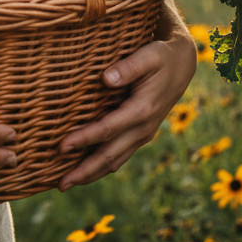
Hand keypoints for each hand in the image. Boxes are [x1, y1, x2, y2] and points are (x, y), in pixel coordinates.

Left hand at [56, 25, 196, 190]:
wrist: (181, 65)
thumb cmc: (161, 56)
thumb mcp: (148, 56)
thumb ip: (128, 67)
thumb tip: (106, 79)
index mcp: (142, 110)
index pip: (108, 129)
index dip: (84, 139)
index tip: (61, 146)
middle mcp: (143, 128)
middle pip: (110, 156)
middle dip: (84, 171)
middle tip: (59, 184)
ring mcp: (142, 134)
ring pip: (115, 161)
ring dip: (91, 174)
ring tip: (66, 184)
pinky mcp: (139, 134)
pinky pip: (119, 155)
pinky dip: (101, 166)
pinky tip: (85, 170)